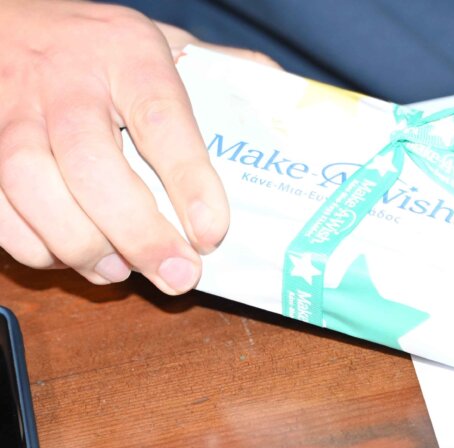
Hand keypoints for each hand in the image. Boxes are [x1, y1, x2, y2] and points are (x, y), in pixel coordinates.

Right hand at [0, 0, 273, 293]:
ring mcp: (13, 111)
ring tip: (119, 272)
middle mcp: (66, 81)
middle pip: (90, 162)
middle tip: (178, 275)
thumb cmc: (103, 47)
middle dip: (137, 232)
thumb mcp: (167, 43)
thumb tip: (285, 102)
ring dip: (79, 244)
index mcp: (128, 55)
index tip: (213, 232)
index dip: (189, 181)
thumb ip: (223, 72)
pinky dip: (31, 244)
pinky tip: (69, 258)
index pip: (162, 118)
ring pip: (31, 185)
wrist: (10, 23)